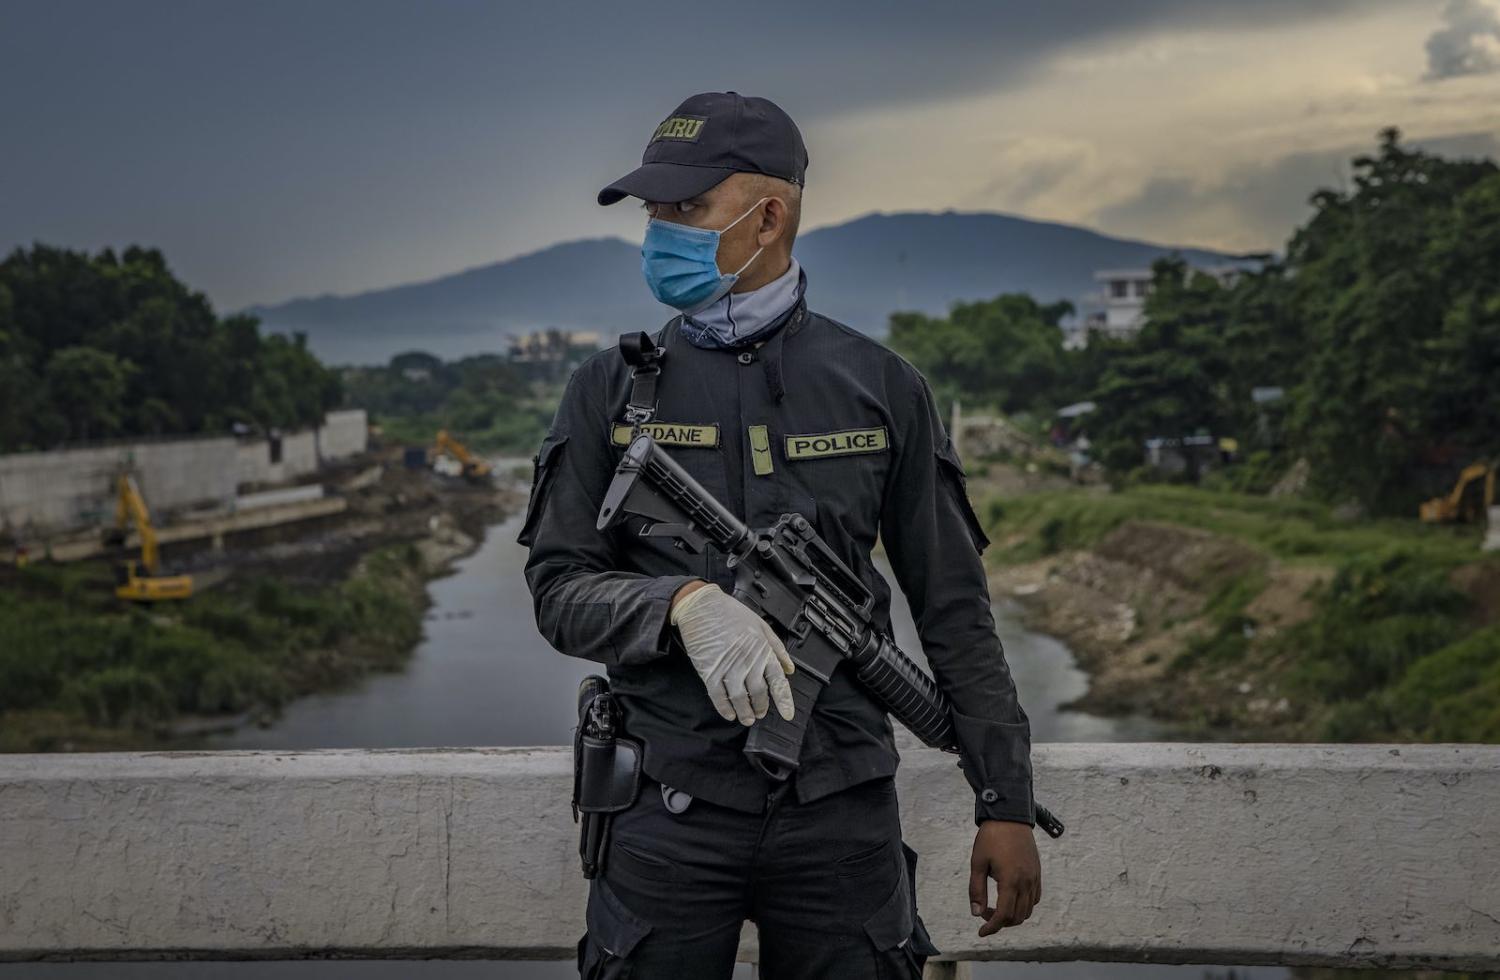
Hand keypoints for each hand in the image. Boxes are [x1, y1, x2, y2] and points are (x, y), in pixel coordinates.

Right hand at [669, 582, 794, 724]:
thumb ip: (777, 648)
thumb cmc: (731, 613)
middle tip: (760, 713)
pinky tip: (729, 714)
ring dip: (745, 713)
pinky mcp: (709, 672)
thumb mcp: (761, 625)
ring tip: (747, 718)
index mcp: (762, 650)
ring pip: (740, 699)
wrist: (701, 606)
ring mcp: (728, 668)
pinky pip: (718, 697)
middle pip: (759, 694)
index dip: (784, 701)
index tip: (787, 714)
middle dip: (761, 707)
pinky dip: (725, 708)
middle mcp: (748, 662)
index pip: (778, 681)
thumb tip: (789, 668)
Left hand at [969, 819, 1040, 936]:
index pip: (1003, 915)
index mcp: (1010, 880)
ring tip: (995, 906)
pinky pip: (1035, 899)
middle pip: (1016, 917)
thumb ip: (976, 890)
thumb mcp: (978, 863)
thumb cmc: (991, 838)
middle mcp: (1026, 882)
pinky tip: (1009, 898)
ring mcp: (1034, 878)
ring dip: (1012, 915)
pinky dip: (1023, 906)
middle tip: (983, 912)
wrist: (1010, 817)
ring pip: (1027, 911)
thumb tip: (976, 913)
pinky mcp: (1037, 873)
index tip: (981, 933)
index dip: (991, 928)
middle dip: (999, 922)